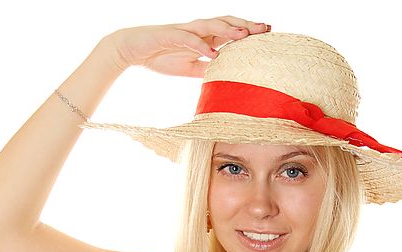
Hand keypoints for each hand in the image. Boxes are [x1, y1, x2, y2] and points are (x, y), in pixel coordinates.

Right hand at [106, 16, 270, 77]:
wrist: (133, 49)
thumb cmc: (162, 56)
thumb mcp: (190, 68)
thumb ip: (207, 70)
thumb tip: (225, 78)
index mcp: (204, 37)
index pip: (231, 31)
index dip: (249, 31)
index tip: (268, 34)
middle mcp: (198, 30)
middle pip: (226, 23)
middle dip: (246, 25)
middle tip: (266, 28)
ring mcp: (185, 31)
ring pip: (211, 26)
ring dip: (228, 30)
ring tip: (244, 34)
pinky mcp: (171, 35)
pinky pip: (189, 40)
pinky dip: (202, 46)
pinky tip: (214, 54)